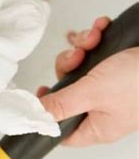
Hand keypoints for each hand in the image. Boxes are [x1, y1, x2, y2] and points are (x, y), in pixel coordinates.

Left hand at [38, 17, 138, 146]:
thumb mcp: (93, 93)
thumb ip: (62, 104)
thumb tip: (36, 116)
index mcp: (98, 126)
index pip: (64, 129)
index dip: (50, 113)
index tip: (43, 92)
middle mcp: (105, 109)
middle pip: (70, 92)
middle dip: (68, 68)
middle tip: (75, 57)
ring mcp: (114, 86)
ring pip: (83, 68)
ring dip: (82, 48)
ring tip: (92, 38)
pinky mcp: (122, 64)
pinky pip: (99, 51)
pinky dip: (97, 37)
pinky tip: (102, 28)